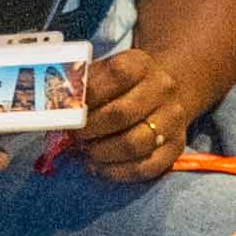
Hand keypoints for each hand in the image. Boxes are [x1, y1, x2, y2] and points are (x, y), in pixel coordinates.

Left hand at [68, 36, 210, 179]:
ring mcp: (173, 119)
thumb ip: (81, 87)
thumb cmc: (120, 86)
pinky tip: (99, 167)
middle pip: (122, 114)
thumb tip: (59, 105)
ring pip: (134, 144)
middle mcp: (163, 89)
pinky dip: (117, 172)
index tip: (71, 107)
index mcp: (141, 64)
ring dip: (102, 152)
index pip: (116, 74)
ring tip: (87, 151)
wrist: (162, 93)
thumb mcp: (103, 73)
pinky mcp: (177, 146)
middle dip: (91, 129)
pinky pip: (146, 168)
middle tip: (75, 135)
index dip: (89, 94)